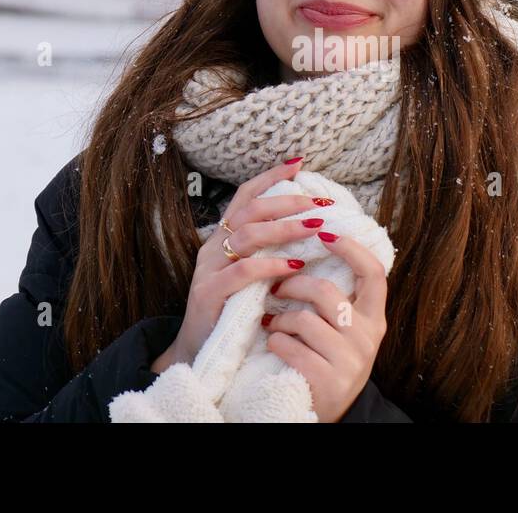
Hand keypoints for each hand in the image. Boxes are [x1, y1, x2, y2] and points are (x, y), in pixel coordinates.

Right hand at [152, 157, 327, 372]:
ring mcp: (208, 270)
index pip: (245, 197)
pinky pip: (242, 272)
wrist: (198, 352)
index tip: (298, 164)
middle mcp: (213, 248)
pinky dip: (270, 266)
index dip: (270, 179)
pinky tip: (294, 266)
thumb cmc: (232, 313)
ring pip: (247, 236)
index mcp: (223, 239)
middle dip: (287, 202)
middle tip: (319, 203)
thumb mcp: (251, 277)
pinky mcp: (209, 294)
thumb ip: (268, 253)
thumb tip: (309, 228)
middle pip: (250, 211)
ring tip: (314, 228)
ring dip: (284, 229)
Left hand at [261, 231, 388, 422]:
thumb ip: (340, 299)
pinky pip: (290, 347)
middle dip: (293, 285)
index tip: (326, 233)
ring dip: (280, 320)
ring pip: (304, 319)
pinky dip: (276, 342)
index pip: (373, 273)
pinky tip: (274, 345)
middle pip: (326, 291)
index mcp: (374, 319)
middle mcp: (367, 338)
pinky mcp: (328, 380)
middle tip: (277, 288)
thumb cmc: (327, 361)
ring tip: (273, 325)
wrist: (322, 413)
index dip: (351, 248)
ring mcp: (349, 361)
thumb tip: (319, 245)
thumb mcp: (344, 331)